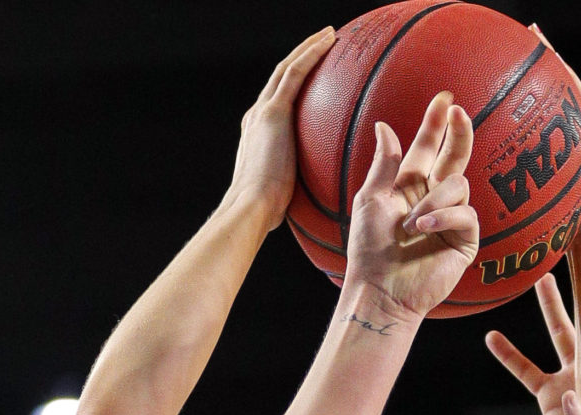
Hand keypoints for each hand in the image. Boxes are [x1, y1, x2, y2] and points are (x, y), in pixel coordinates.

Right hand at [224, 28, 335, 230]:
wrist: (250, 207)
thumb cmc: (267, 212)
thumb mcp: (285, 192)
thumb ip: (300, 184)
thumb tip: (322, 198)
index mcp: (259, 134)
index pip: (279, 100)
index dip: (296, 83)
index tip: (315, 75)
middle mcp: (257, 117)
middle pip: (282, 77)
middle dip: (302, 57)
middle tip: (325, 43)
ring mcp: (263, 111)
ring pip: (288, 68)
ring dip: (309, 48)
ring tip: (331, 35)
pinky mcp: (273, 111)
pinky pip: (295, 73)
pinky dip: (311, 53)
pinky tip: (330, 42)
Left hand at [344, 93, 478, 323]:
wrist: (381, 289)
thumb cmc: (369, 249)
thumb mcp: (371, 200)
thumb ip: (383, 164)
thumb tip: (385, 127)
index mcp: (409, 187)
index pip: (427, 148)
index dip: (435, 124)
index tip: (444, 99)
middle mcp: (433, 199)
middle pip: (455, 157)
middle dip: (459, 133)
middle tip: (459, 113)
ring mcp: (451, 218)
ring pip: (456, 185)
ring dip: (433, 201)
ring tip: (412, 225)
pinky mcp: (465, 239)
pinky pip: (465, 213)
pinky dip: (444, 217)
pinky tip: (424, 229)